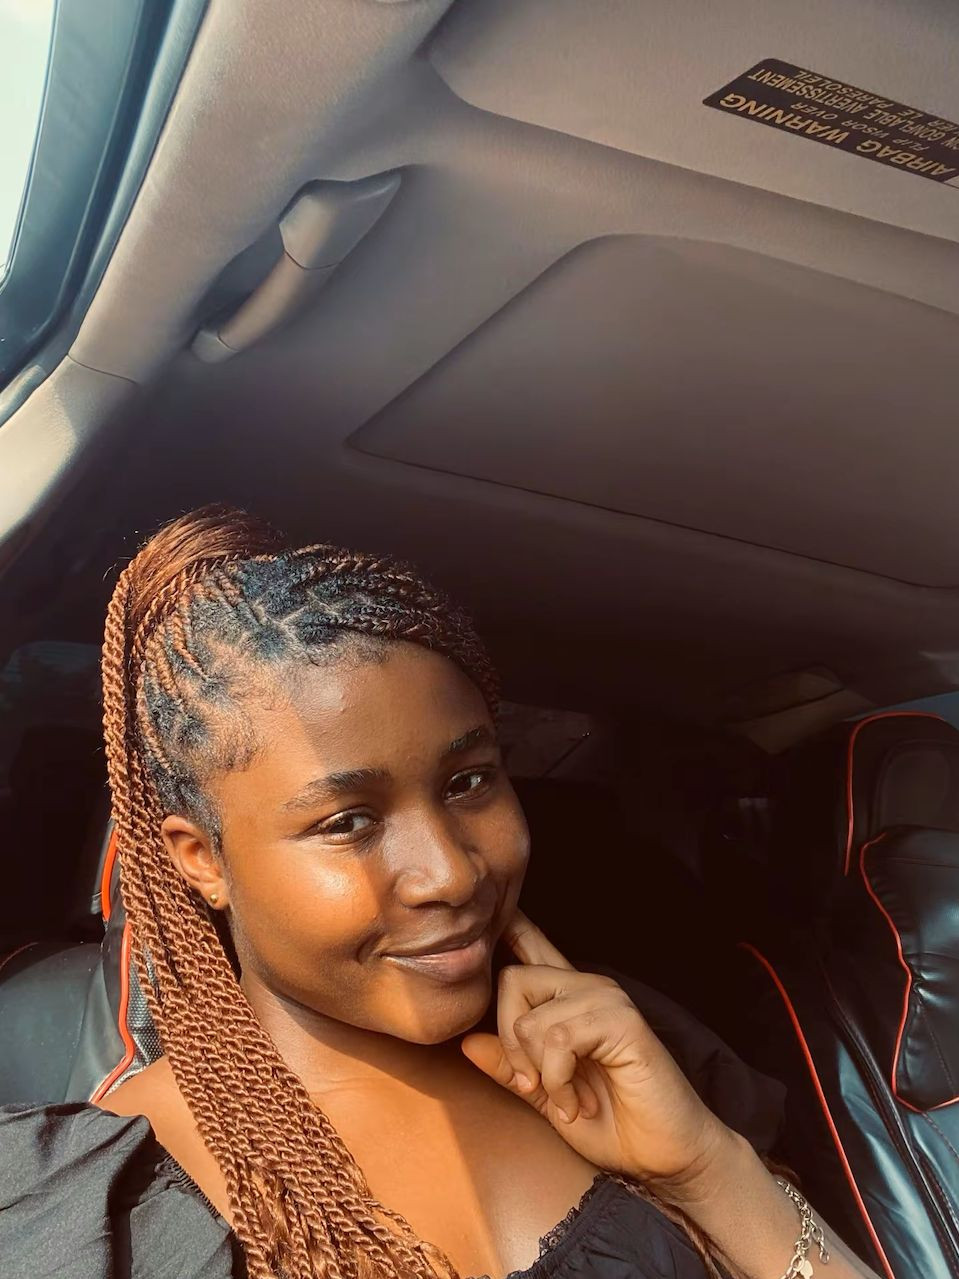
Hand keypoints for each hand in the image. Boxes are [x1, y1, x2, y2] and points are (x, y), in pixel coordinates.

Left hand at [460, 910, 732, 1185]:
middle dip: (509, 1043)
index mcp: (567, 999)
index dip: (506, 926)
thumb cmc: (611, 1123)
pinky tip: (577, 1102)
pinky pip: (559, 1040)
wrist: (665, 1157)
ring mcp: (607, 1000)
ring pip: (532, 1017)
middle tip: (533, 1084)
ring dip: (540, 1073)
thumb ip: (510, 1067)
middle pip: (512, 979)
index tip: (491, 913)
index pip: (530, 945)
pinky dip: (558, 1081)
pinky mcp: (623, 1021)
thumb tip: (466, 1041)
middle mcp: (587, 988)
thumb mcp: (546, 1096)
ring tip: (566, 1100)